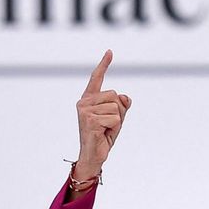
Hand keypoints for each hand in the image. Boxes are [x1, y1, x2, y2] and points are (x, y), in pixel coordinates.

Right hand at [75, 50, 130, 178]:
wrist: (93, 156)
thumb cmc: (103, 135)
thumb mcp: (116, 117)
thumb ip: (122, 105)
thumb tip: (125, 97)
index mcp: (89, 99)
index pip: (96, 78)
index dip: (104, 65)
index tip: (110, 52)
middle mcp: (84, 102)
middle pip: (115, 96)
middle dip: (118, 112)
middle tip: (108, 125)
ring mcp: (85, 111)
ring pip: (116, 108)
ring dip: (116, 122)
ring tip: (105, 130)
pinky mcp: (90, 120)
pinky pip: (115, 119)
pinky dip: (114, 129)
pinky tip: (103, 134)